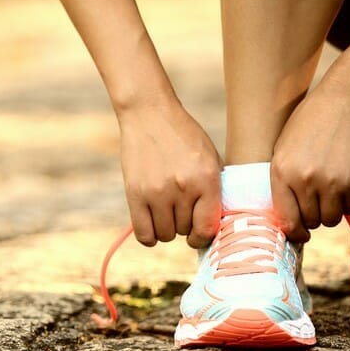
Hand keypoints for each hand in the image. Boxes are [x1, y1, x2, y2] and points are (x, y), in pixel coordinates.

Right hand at [117, 101, 222, 247]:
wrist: (150, 114)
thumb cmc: (183, 136)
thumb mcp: (210, 158)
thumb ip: (215, 190)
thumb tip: (215, 226)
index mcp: (207, 179)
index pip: (207, 227)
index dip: (203, 236)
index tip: (198, 233)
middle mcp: (183, 188)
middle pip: (184, 230)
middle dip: (184, 224)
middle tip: (180, 209)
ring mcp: (157, 192)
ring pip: (165, 234)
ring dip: (167, 228)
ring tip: (166, 212)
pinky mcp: (135, 194)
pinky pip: (144, 234)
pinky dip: (149, 236)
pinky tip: (152, 225)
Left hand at [270, 79, 349, 241]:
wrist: (344, 100)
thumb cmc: (308, 124)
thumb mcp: (283, 150)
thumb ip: (283, 182)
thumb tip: (288, 218)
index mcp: (282, 172)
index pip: (287, 219)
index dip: (293, 232)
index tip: (299, 233)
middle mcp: (306, 181)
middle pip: (311, 222)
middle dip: (312, 217)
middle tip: (315, 203)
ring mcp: (333, 183)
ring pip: (332, 219)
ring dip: (331, 211)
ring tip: (329, 192)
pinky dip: (348, 202)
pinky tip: (344, 183)